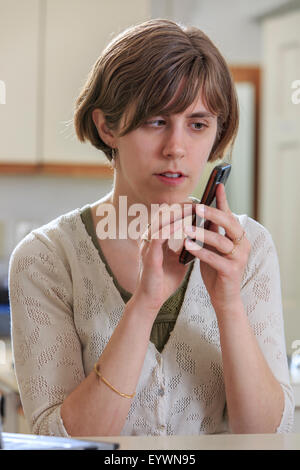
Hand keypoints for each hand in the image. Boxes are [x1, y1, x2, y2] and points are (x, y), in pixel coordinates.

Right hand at [132, 203, 192, 314]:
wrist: (152, 300)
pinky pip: (159, 235)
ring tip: (193, 209)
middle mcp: (150, 238)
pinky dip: (172, 228)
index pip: (167, 216)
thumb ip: (185, 248)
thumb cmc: (164, 281)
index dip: (181, 208)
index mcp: (156, 239)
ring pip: (161, 220)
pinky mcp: (149, 254)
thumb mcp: (179, 260)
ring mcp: (147, 245)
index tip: (198, 204)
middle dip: (181, 206)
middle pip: (163, 213)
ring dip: (177, 213)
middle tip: (197, 202)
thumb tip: (200, 239)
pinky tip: (184, 225)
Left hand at [183, 184, 250, 312]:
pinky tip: (188, 246)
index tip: (217, 185)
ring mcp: (239, 258)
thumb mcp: (214, 247)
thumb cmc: (217, 270)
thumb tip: (202, 210)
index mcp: (238, 237)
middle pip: (229, 224)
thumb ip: (212, 231)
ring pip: (221, 241)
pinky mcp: (231, 271)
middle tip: (197, 207)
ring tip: (187, 228)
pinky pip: (215, 258)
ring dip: (203, 233)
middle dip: (212, 214)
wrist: (224, 298)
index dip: (223, 200)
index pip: (230, 215)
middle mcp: (242, 245)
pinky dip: (200, 251)